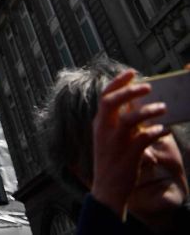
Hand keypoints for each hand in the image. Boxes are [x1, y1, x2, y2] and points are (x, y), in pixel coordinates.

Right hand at [90, 70, 169, 219]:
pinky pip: (144, 139)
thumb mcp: (108, 138)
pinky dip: (155, 132)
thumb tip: (134, 106)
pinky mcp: (128, 155)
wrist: (107, 189)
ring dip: (147, 111)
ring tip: (163, 107)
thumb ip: (118, 122)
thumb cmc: (110, 161)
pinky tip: (164, 130)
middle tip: (147, 86)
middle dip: (129, 91)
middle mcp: (104, 130)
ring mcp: (115, 142)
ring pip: (129, 119)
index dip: (118, 82)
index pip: (105, 96)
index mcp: (99, 123)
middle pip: (112, 102)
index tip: (132, 73)